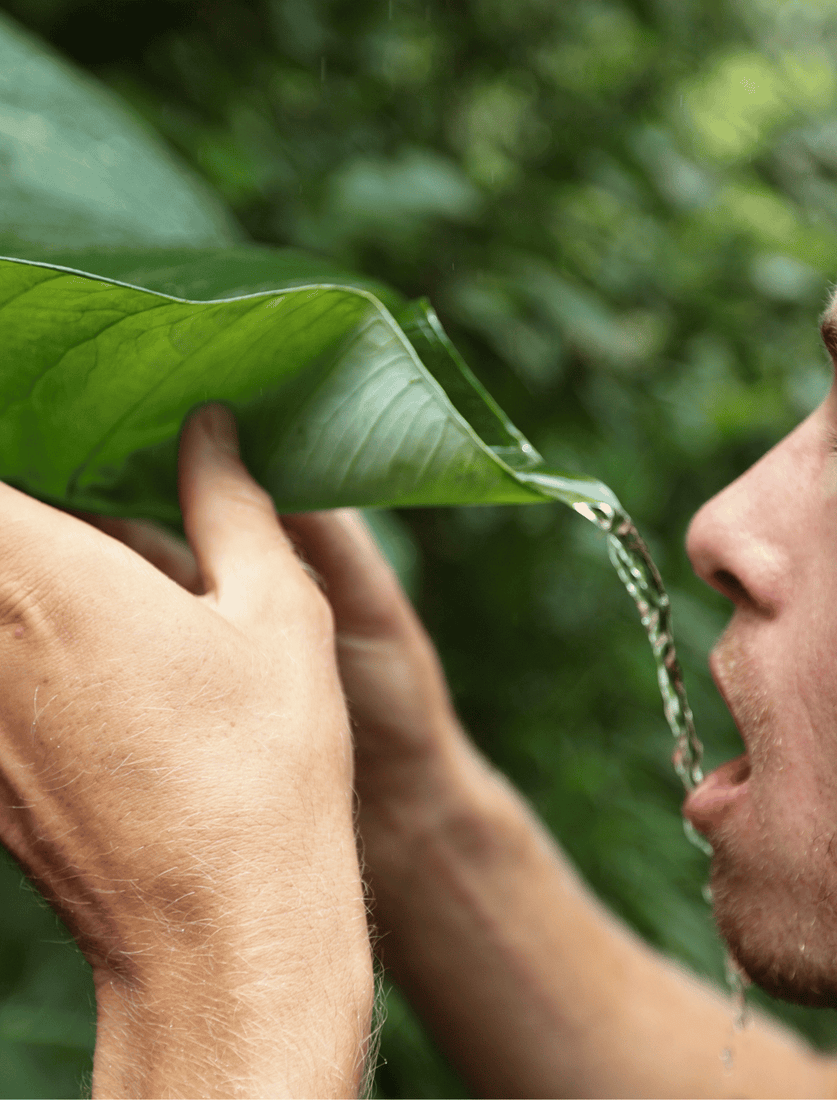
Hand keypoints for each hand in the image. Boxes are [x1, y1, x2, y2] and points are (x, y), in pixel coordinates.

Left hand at [0, 406, 371, 1097]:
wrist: (219, 929)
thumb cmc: (263, 766)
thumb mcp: (280, 615)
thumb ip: (232, 506)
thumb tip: (211, 431)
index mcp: (42, 574)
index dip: (11, 415)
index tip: (45, 401)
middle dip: (19, 496)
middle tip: (73, 479)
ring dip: (14, 561)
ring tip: (77, 551)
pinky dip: (10, 632)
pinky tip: (66, 640)